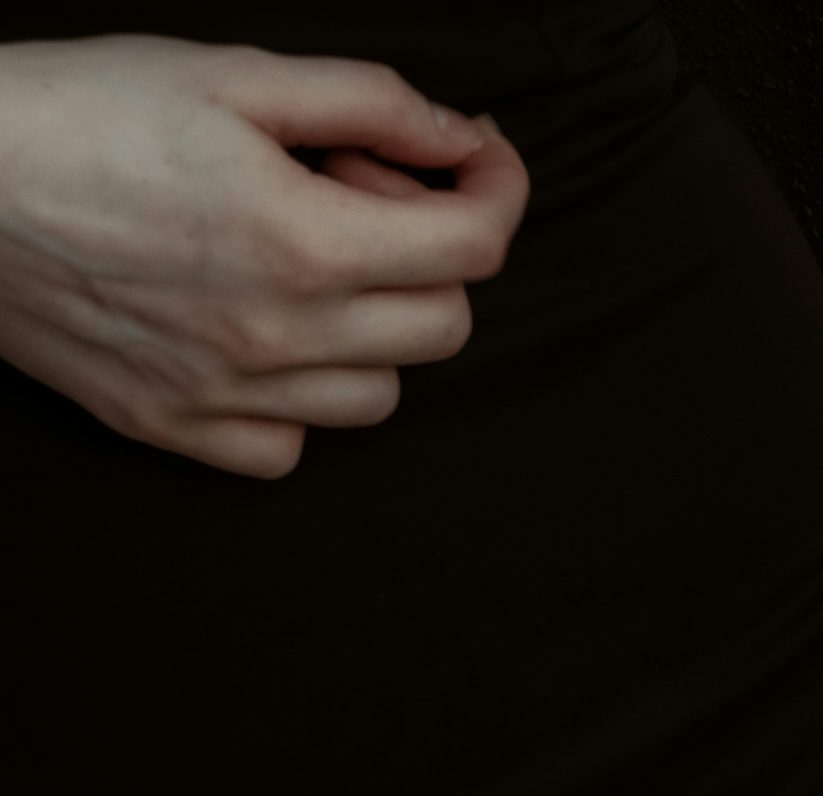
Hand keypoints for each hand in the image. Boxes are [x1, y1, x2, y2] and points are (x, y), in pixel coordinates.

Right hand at [0, 34, 528, 477]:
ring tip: (306, 259)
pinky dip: (301, 399)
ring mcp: (228, 394)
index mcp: (300, 238)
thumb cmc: (76, 112)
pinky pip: (292, 448)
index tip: (481, 163)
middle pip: (444, 326)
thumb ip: (364, 103)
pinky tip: (260, 329)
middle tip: (362, 194)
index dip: (496, 191)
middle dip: (433, 252)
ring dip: (374, 327)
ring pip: (380, 396)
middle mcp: (276, 335)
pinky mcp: (179, 429)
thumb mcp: (230, 70)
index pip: (473, 246)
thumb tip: (454, 135)